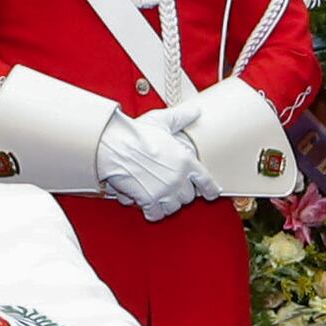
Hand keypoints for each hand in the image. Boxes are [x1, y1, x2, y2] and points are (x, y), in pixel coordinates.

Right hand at [94, 106, 209, 221]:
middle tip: (171, 186)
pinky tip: (148, 205)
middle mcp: (178, 178)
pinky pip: (156, 214)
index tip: (211, 193)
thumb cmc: (135, 133)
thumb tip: (195, 111)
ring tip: (160, 195)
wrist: (114, 145)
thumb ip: (181, 117)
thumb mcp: (162, 121)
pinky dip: (152, 211)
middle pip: (188, 197)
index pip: (206, 181)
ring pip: (173, 207)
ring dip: (167, 203)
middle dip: (180, 192)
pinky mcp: (149, 200)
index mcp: (185, 160)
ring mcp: (164, 191)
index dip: (210, 189)